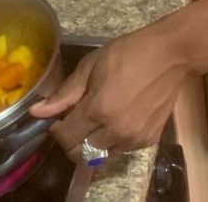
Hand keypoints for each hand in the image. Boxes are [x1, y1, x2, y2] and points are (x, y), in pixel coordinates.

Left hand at [29, 24, 189, 159]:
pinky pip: (121, 149)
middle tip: (76, 119)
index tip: (60, 116)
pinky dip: (113, 139)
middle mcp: (115, 130)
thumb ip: (65, 93)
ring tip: (100, 115)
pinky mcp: (148, 140)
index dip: (57, 129)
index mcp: (98, 109)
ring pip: (100, 154)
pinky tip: (118, 117)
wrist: (171, 55)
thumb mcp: (92, 65)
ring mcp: (134, 139)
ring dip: (93, 141)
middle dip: (72, 140)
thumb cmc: (128, 53)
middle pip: (80, 154)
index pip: (65, 138)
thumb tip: (37, 112)